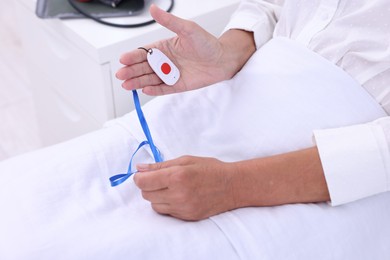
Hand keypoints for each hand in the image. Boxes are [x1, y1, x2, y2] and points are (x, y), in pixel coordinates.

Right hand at [116, 4, 254, 95]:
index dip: (133, 56)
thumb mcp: (188, 29)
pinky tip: (144, 90)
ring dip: (138, 82)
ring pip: (150, 79)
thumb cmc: (207, 43)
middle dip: (131, 71)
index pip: (144, 52)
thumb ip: (170, 21)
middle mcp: (165, 62)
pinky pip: (164, 89)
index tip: (124, 59)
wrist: (224, 59)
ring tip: (127, 85)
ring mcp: (171, 74)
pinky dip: (154, 90)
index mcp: (164, 47)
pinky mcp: (178, 85)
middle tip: (121, 75)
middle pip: (144, 67)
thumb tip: (154, 9)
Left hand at [133, 156, 236, 220]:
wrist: (232, 186)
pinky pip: (166, 212)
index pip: (143, 182)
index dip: (139, 177)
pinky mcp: (187, 217)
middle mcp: (178, 194)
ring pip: (154, 204)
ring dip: (156, 196)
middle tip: (160, 178)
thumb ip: (161, 165)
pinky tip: (177, 195)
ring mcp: (183, 208)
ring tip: (170, 187)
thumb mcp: (186, 160)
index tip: (143, 174)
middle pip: (146, 194)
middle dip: (148, 185)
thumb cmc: (210, 169)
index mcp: (177, 176)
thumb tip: (140, 168)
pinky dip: (166, 204)